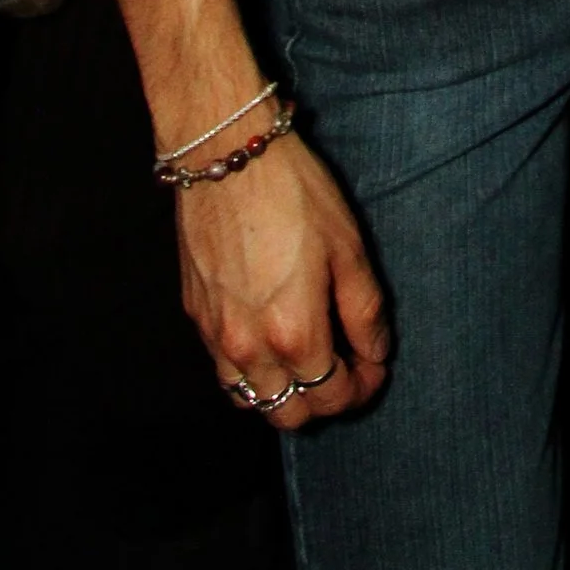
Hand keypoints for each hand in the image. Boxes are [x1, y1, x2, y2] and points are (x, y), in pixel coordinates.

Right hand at [174, 129, 388, 429]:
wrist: (225, 154)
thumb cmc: (293, 193)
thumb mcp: (348, 248)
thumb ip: (365, 312)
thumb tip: (374, 353)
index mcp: (293, 333)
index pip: (331, 397)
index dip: (362, 390)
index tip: (373, 369)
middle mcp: (248, 348)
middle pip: (289, 415)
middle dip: (324, 402)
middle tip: (346, 369)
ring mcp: (215, 335)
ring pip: (251, 400)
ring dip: (284, 394)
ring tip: (308, 360)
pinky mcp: (195, 316)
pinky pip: (223, 371)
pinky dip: (251, 373)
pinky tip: (270, 341)